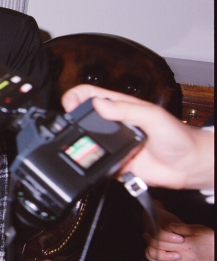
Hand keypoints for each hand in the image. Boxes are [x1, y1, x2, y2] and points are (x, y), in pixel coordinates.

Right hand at [61, 85, 213, 190]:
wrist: (189, 165)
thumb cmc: (178, 136)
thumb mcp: (153, 115)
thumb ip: (127, 109)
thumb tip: (99, 104)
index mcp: (120, 107)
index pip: (88, 94)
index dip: (75, 96)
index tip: (70, 106)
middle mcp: (113, 125)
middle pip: (81, 118)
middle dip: (71, 122)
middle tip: (71, 127)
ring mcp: (112, 145)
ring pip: (86, 143)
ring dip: (81, 145)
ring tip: (84, 146)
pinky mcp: (114, 164)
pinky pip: (96, 166)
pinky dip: (93, 166)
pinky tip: (100, 163)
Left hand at [145, 216, 213, 260]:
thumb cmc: (214, 241)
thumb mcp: (199, 229)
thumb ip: (182, 228)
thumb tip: (169, 226)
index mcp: (184, 247)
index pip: (161, 244)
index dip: (152, 238)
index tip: (148, 234)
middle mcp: (185, 259)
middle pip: (161, 258)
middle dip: (152, 249)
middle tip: (148, 241)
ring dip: (159, 260)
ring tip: (156, 251)